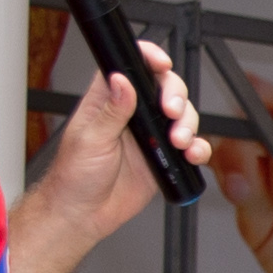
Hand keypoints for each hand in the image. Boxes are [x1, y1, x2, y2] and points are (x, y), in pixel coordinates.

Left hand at [26, 33, 204, 248]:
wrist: (84, 214)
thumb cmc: (74, 176)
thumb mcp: (89, 139)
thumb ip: (110, 110)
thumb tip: (121, 81)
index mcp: (108, 101)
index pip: (130, 66)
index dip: (149, 58)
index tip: (162, 63)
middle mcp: (132, 114)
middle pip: (164, 87)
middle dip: (176, 95)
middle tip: (172, 112)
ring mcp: (150, 135)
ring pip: (182, 115)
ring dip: (189, 124)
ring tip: (179, 141)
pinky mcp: (163, 158)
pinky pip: (190, 147)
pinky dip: (198, 149)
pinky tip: (192, 155)